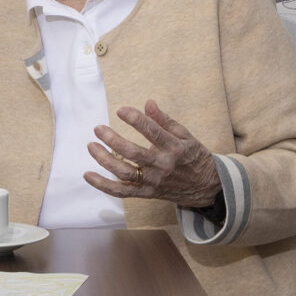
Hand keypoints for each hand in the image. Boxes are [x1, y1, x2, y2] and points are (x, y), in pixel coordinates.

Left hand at [83, 99, 220, 207]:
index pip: (153, 132)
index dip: (136, 120)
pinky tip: (88, 175)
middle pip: (134, 154)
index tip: (121, 110)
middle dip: (113, 141)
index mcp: (175, 149)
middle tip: (98, 129)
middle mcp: (163, 166)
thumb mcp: (185, 135)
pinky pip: (122, 191)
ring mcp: (154, 181)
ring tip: (91, 146)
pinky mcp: (147, 193)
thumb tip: (147, 103)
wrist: (207, 187)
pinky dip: (104, 185)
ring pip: (125, 173)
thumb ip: (164, 120)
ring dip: (105, 160)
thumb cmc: (193, 156)